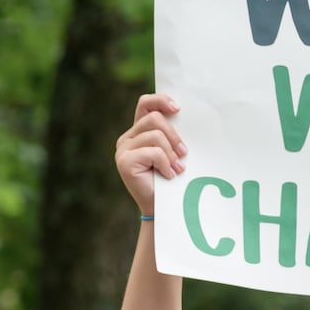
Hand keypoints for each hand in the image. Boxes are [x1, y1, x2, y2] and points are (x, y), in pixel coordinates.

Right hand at [115, 94, 186, 215]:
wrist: (162, 208)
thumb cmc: (171, 180)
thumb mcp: (172, 153)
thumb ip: (171, 136)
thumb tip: (185, 117)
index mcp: (138, 132)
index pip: (145, 104)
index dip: (160, 101)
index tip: (178, 109)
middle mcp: (127, 138)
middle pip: (154, 119)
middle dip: (174, 135)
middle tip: (184, 153)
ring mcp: (123, 149)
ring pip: (156, 136)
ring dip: (171, 153)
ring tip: (178, 168)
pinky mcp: (124, 162)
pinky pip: (153, 152)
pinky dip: (166, 164)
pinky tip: (169, 175)